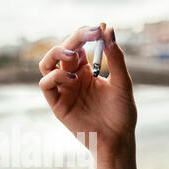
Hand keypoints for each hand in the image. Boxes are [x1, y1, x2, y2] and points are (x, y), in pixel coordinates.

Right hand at [39, 24, 137, 168]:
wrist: (116, 139)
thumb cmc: (122, 114)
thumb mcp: (122, 82)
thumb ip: (115, 57)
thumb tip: (108, 29)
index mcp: (87, 71)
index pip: (79, 46)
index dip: (85, 34)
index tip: (97, 28)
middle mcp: (72, 78)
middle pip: (62, 51)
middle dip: (73, 39)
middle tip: (86, 35)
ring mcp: (63, 90)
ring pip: (46, 64)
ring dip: (55, 53)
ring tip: (71, 52)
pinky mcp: (57, 104)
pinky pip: (45, 84)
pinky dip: (54, 75)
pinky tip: (71, 76)